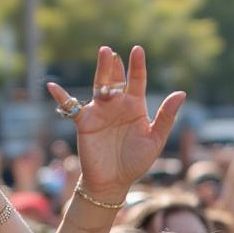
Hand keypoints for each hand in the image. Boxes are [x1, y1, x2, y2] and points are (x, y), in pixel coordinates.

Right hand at [46, 45, 185, 198]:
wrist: (114, 182)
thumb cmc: (135, 162)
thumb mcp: (154, 140)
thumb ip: (166, 117)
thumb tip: (181, 93)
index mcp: (135, 106)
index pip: (136, 80)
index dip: (137, 65)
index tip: (138, 50)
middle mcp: (116, 105)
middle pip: (115, 79)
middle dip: (113, 65)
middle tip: (111, 51)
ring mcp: (99, 112)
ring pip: (99, 87)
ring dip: (100, 71)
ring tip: (103, 54)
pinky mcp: (84, 123)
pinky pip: (71, 108)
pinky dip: (61, 97)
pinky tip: (52, 87)